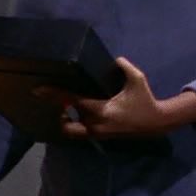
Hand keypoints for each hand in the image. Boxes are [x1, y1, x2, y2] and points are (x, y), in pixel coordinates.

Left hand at [38, 57, 195, 139]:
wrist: (156, 123)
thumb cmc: (145, 100)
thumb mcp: (137, 79)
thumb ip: (124, 66)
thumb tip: (114, 59)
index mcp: (102, 110)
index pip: (72, 101)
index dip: (54, 95)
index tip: (39, 90)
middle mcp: (96, 124)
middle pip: (66, 125)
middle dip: (58, 116)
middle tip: (57, 104)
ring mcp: (98, 133)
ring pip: (73, 130)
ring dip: (67, 119)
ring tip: (66, 106)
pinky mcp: (101, 136)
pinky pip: (81, 132)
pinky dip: (76, 123)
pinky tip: (77, 111)